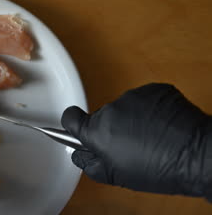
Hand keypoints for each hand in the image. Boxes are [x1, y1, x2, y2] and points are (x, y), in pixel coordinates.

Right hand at [62, 83, 211, 200]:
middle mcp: (112, 109)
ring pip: (124, 107)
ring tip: (150, 136)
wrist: (197, 155)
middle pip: (102, 115)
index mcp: (98, 131)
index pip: (70, 117)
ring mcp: (134, 96)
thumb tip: (80, 154)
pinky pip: (145, 99)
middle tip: (129, 144)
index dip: (73, 124)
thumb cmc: (159, 169)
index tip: (78, 128)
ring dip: (132, 118)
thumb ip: (90, 164)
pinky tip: (162, 125)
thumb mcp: (116, 177)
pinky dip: (150, 109)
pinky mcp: (154, 89)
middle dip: (111, 128)